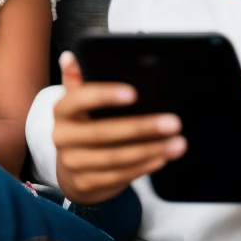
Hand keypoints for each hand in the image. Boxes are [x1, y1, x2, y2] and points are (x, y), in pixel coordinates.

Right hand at [51, 53, 185, 204]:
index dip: (105, 96)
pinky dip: (143, 167)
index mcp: (62, 111)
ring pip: (116, 157)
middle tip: (174, 122)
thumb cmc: (82, 129)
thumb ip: (77, 81)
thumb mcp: (76, 104)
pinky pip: (119, 176)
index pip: (79, 99)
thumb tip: (71, 56)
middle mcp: (62, 137)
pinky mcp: (86, 184)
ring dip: (150, 150)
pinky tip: (162, 158)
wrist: (69, 172)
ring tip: (178, 143)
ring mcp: (73, 163)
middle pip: (103, 132)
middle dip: (142, 127)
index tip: (134, 93)